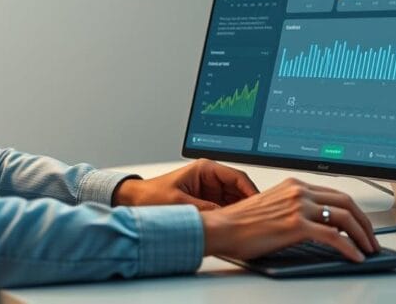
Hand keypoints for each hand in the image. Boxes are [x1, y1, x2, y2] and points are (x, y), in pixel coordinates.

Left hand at [112, 158, 258, 210]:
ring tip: (247, 224)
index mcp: (205, 169)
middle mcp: (210, 178)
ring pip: (234, 200)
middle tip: (256, 219)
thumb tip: (225, 217)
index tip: (259, 205)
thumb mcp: (180, 204)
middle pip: (239, 189)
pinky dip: (230, 216)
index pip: (237, 177)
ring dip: (240, 211)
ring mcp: (209, 190)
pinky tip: (234, 226)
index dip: (251, 191)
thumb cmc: (152, 196)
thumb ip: (205, 209)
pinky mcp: (207, 201)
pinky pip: (225, 208)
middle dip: (248, 203)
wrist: (135, 201)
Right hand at [200, 177, 380, 261]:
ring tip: (369, 250)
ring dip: (363, 235)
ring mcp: (299, 206)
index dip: (354, 211)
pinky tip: (355, 257)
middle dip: (365, 222)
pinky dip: (350, 247)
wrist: (222, 228)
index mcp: (294, 185)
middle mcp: (299, 191)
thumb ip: (296, 209)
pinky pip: (334, 236)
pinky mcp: (297, 225)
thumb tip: (321, 226)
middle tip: (372, 239)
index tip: (362, 224)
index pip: (335, 194)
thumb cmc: (241, 223)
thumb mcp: (273, 208)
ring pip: (345, 217)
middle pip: (346, 202)